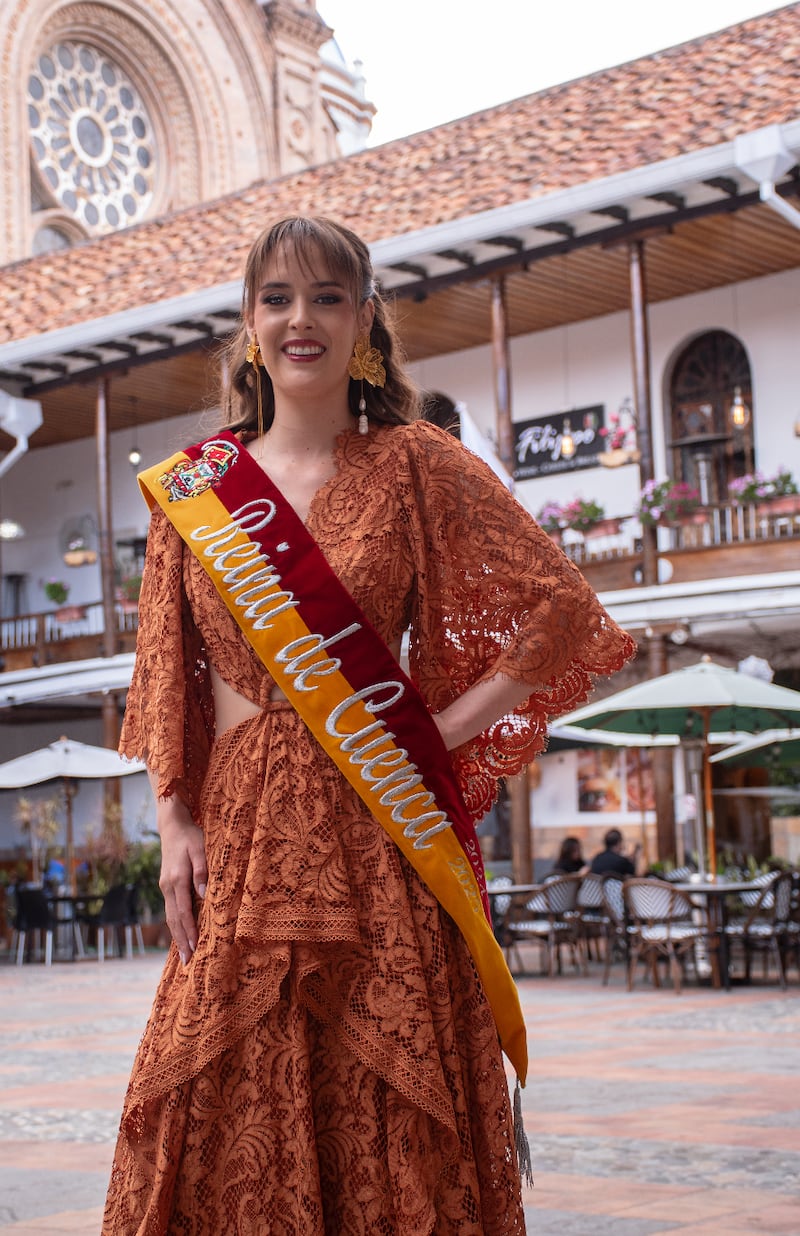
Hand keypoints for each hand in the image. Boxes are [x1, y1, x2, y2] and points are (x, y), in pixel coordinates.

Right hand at [157, 805, 206, 964]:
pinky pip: (171, 910)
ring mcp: (165, 887)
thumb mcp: (200, 848)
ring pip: (170, 917)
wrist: (171, 826)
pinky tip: (180, 936)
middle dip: (181, 941)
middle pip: (174, 920)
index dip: (189, 930)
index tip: (195, 947)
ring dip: (177, 937)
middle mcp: (168, 886)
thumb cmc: (191, 836)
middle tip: (187, 963)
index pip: (183, 911)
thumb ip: (202, 870)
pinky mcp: (167, 886)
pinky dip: (175, 926)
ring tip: (183, 956)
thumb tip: (204, 894)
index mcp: (177, 879)